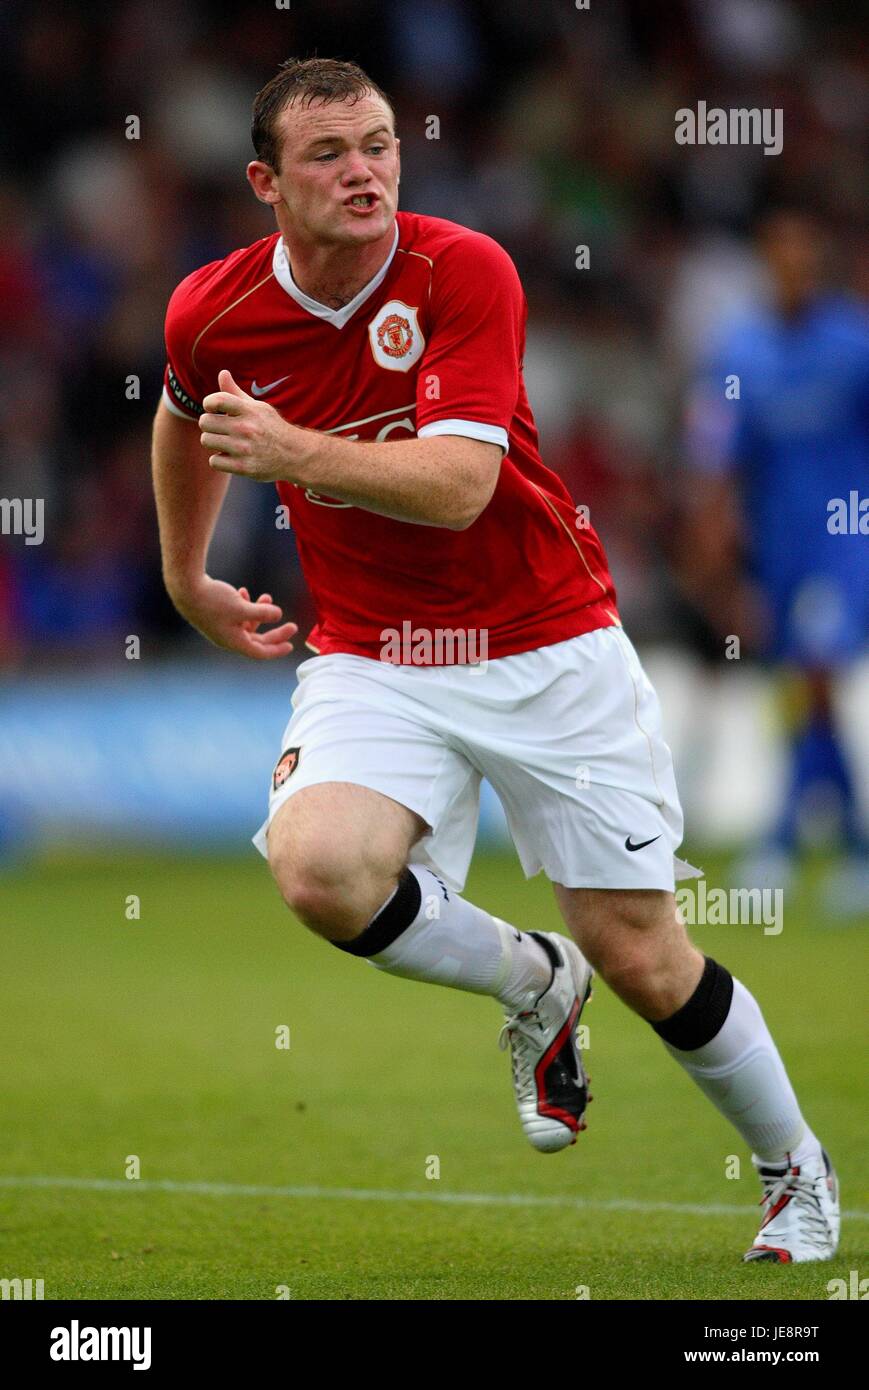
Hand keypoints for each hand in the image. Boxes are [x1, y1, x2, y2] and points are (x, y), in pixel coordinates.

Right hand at [169, 575, 296, 659]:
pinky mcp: (217, 615)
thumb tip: (278, 614)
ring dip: (259, 613)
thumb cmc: (212, 600)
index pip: (260, 651)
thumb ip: (262, 612)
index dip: (277, 650)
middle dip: (275, 633)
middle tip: (292, 626)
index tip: (291, 645)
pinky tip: (244, 591)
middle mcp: (228, 637)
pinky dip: (244, 605)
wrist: (185, 589)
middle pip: (257, 640)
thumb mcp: (241, 607)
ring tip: (267, 596)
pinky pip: (236, 615)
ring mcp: (222, 627)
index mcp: (234, 641)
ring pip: (247, 625)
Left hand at [199, 370, 306, 481]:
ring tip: (225, 442)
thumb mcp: (257, 407)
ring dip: (212, 442)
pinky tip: (230, 456)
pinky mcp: (243, 467)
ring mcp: (244, 449)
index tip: (213, 409)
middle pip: (205, 422)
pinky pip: (214, 461)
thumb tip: (222, 373)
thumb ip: (235, 392)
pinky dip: (219, 460)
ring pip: (206, 441)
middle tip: (219, 428)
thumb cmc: (271, 428)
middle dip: (209, 425)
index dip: (209, 403)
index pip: (218, 400)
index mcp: (249, 410)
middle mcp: (246, 428)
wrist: (294, 455)